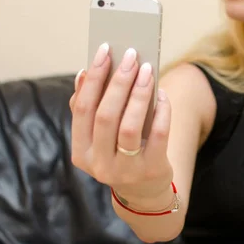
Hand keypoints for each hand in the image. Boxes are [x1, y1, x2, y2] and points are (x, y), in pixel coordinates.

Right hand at [69, 43, 172, 207]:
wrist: (143, 192)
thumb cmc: (119, 154)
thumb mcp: (100, 138)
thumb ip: (90, 109)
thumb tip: (84, 74)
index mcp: (81, 152)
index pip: (82, 109)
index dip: (93, 79)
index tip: (104, 51)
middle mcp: (99, 164)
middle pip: (106, 115)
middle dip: (118, 82)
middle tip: (130, 55)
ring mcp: (125, 170)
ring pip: (129, 126)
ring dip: (139, 93)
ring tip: (147, 70)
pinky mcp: (151, 170)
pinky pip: (158, 135)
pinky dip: (161, 111)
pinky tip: (162, 94)